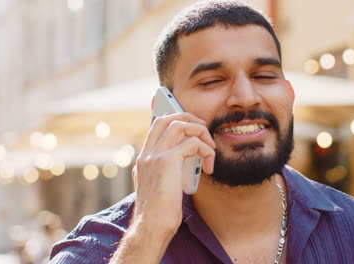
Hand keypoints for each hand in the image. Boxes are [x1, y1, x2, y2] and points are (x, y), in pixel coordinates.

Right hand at [133, 112, 215, 233]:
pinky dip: (206, 151)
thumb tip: (186, 162)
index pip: (157, 127)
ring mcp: (154, 155)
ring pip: (179, 124)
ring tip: (210, 149)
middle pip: (166, 118)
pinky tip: (209, 167)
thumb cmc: (159, 214)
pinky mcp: (167, 161)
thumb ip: (167, 172)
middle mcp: (146, 154)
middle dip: (189, 118)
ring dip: (200, 132)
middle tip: (204, 130)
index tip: (192, 128)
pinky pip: (192, 143)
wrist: (151, 228)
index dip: (175, 121)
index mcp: (143, 159)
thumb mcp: (160, 188)